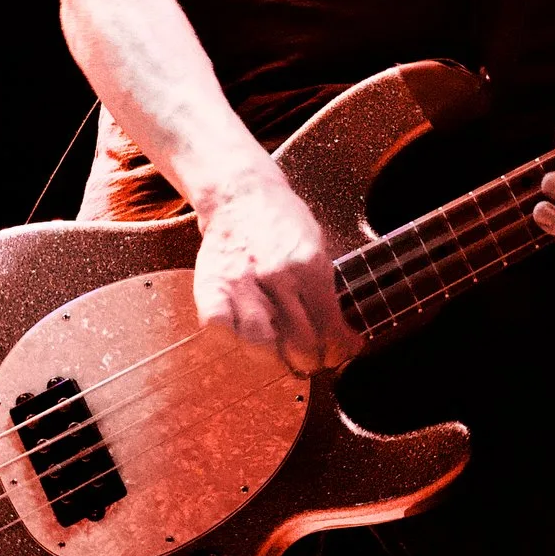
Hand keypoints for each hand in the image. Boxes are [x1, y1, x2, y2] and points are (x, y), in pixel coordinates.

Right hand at [191, 168, 362, 374]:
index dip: (339, 350)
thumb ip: (327, 291)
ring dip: (277, 361)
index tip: (341, 353)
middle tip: (313, 360)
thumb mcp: (319, 248)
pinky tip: (247, 341)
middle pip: (299, 343)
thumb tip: (343, 338)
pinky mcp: (211, 286)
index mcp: (309, 265)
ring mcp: (241, 282)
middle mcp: (276, 276)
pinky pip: (219, 329)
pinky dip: (233, 342)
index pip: (329, 328)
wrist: (242, 194)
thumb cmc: (284, 223)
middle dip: (312, 361)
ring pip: (260, 345)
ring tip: (285, 358)